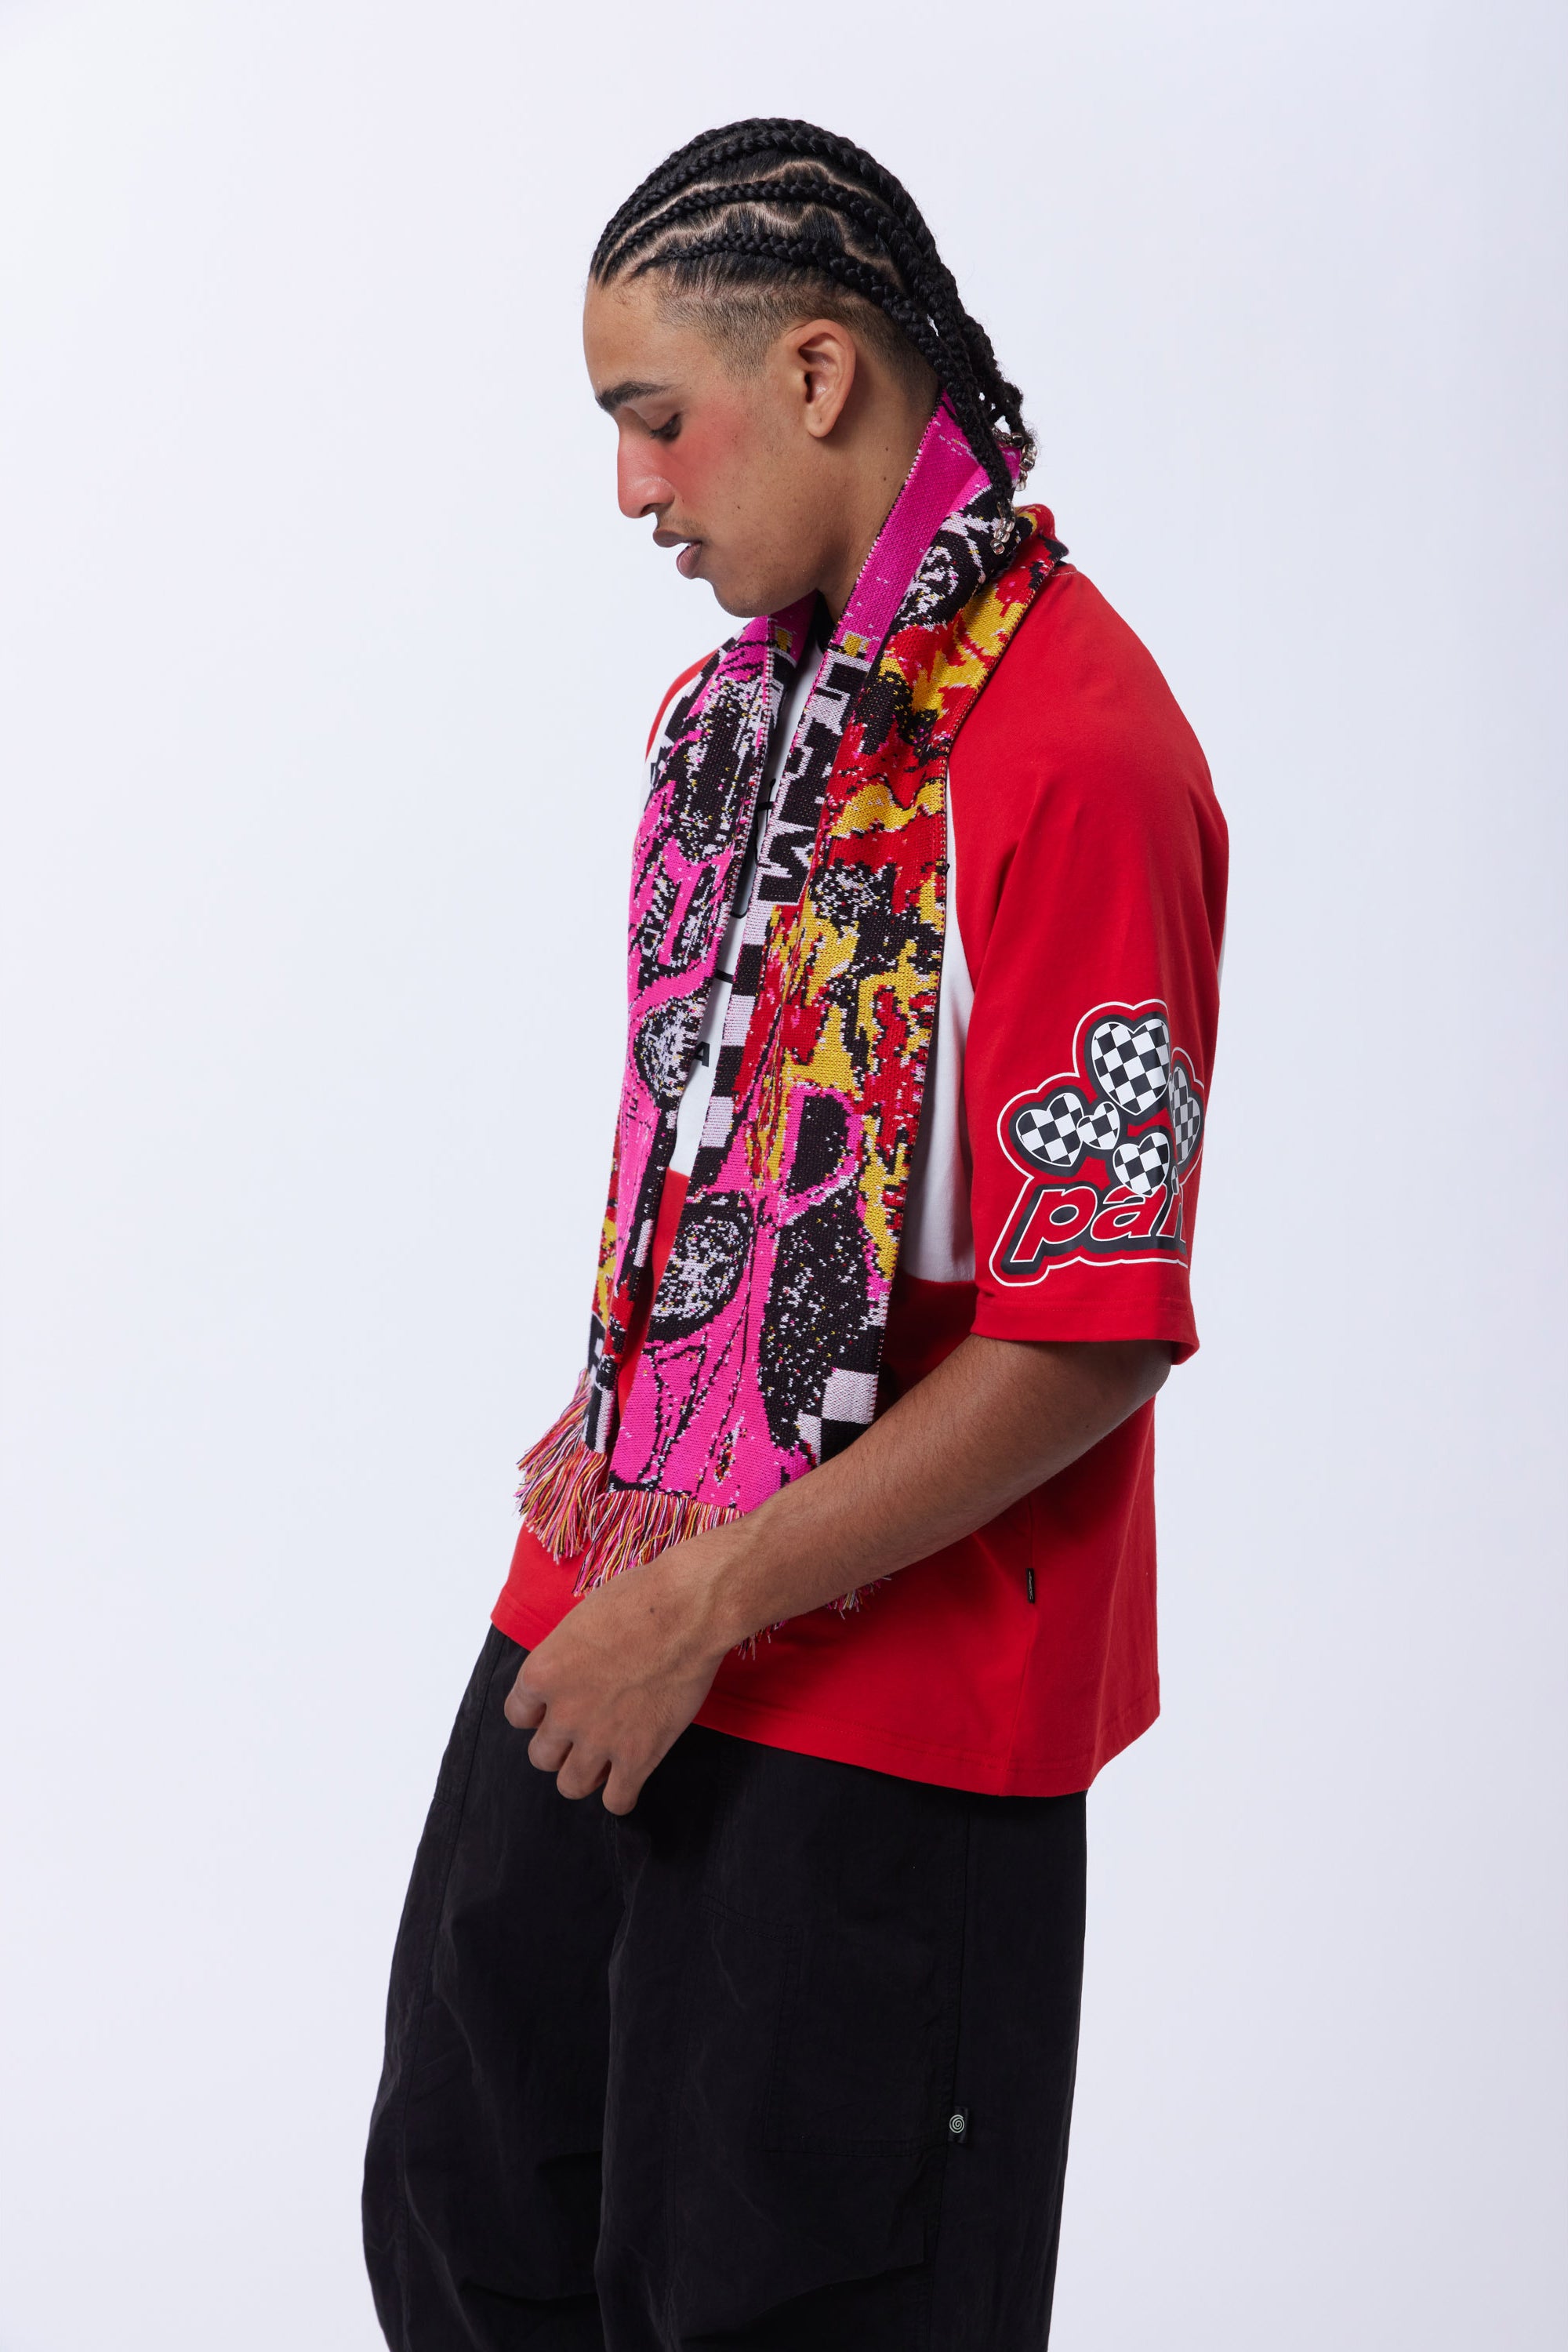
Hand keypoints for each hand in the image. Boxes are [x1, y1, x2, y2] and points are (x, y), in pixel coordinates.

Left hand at [503, 1534, 732, 1813]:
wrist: (686, 1612)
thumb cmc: (639, 1600)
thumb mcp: (580, 1620)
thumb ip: (565, 1656)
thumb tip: (572, 1670)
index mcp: (541, 1674)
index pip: (517, 1715)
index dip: (538, 1712)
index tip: (556, 1705)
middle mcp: (563, 1713)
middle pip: (541, 1756)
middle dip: (560, 1745)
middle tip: (584, 1728)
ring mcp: (599, 1739)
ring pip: (570, 1785)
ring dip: (584, 1773)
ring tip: (602, 1758)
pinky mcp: (638, 1756)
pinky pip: (617, 1800)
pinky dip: (620, 1794)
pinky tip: (629, 1776)